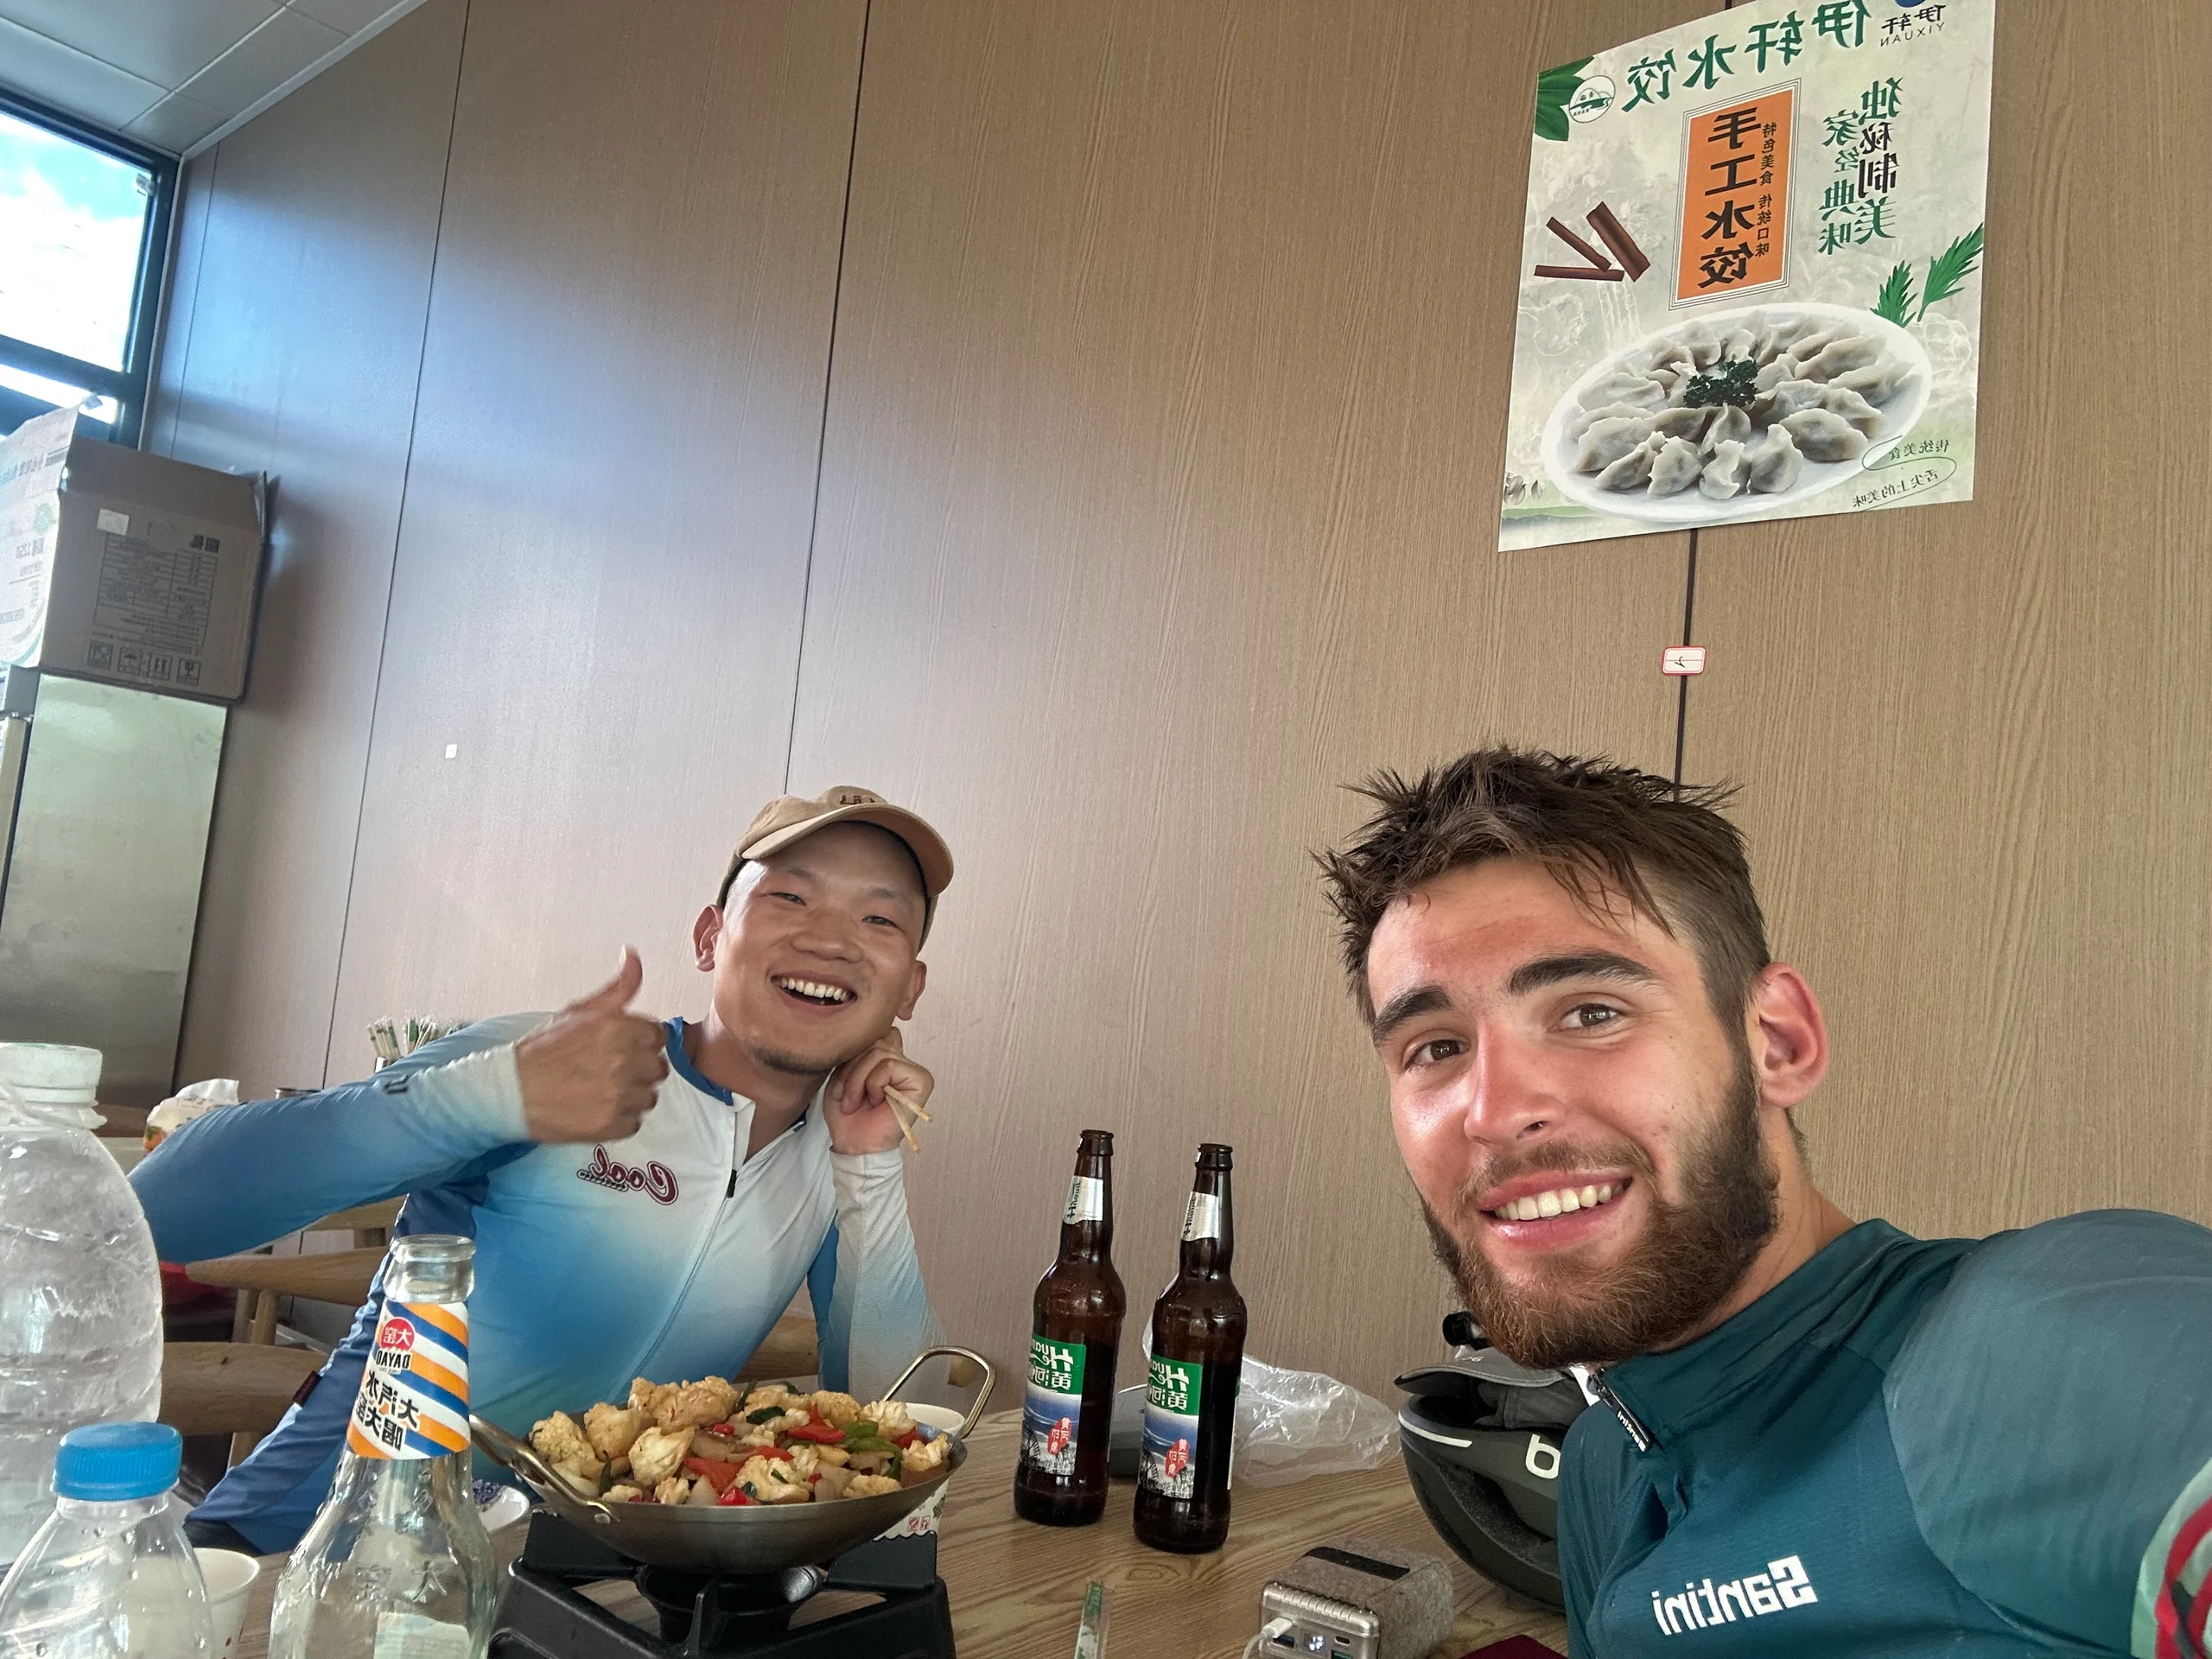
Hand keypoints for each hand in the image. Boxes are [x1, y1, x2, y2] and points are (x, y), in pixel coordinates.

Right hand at [514, 949, 667, 1143]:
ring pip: (648, 1097)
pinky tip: (594, 1108)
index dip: (641, 1043)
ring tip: (599, 1090)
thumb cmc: (542, 1050)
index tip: (622, 1048)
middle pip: (658, 1068)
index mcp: (619, 1028)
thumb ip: (617, 988)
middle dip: (639, 1069)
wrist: (508, 1091)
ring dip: (631, 1095)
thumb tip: (633, 957)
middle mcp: (624, 1060)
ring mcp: (619, 1095)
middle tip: (608, 1070)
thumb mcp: (579, 1011)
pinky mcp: (612, 1124)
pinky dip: (618, 1119)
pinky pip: (634, 1122)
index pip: (659, 1037)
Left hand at [826, 1026, 932, 1154]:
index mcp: (888, 1058)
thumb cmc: (848, 1114)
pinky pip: (888, 1065)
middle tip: (846, 1096)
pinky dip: (873, 1084)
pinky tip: (874, 1102)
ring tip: (855, 1101)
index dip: (857, 1051)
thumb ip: (859, 1050)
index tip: (849, 1080)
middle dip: (852, 1069)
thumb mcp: (843, 1072)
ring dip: (858, 1080)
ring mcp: (914, 1071)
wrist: (854, 1143)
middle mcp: (904, 1062)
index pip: (876, 1031)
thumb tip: (875, 1029)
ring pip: (878, 1053)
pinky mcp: (921, 1081)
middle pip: (874, 1040)